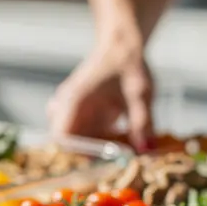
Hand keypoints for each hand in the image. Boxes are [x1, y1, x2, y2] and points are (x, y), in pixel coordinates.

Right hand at [47, 23, 154, 148]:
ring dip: (98, 150)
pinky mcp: (80, 118)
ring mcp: (71, 114)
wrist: (120, 46)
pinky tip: (120, 135)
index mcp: (74, 101)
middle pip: (69, 145)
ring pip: (78, 143)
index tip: (104, 159)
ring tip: (124, 145)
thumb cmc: (127, 65)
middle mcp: (66, 109)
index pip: (61, 137)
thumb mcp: (140, 93)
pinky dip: (102, 143)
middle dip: (92, 155)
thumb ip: (142, 122)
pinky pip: (86, 138)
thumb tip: (145, 150)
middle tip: (119, 157)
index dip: (78, 153)